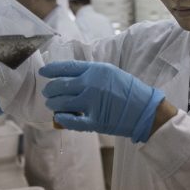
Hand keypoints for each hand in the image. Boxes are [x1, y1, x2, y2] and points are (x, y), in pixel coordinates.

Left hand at [39, 61, 165, 142]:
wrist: (146, 110)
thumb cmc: (130, 90)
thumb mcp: (112, 73)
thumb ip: (92, 74)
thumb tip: (70, 77)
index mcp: (96, 70)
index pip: (67, 67)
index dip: (51, 70)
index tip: (43, 72)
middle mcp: (92, 84)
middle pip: (60, 86)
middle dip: (50, 90)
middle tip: (48, 93)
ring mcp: (93, 103)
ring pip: (62, 103)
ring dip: (54, 105)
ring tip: (54, 105)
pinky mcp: (96, 121)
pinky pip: (72, 121)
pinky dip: (63, 119)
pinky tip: (60, 118)